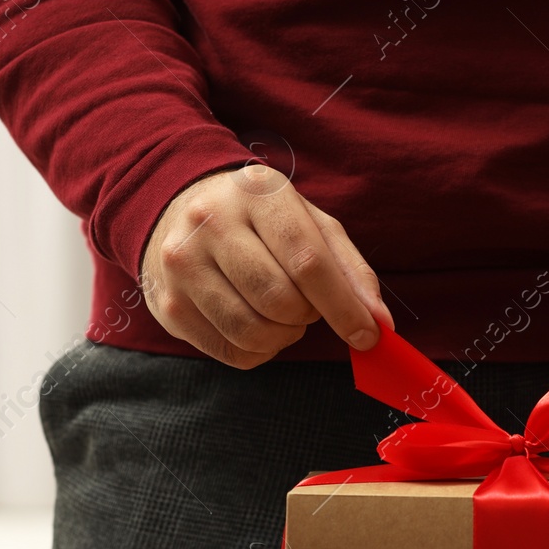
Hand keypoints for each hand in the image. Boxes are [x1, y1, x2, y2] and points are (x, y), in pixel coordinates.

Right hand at [141, 163, 393, 367]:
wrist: (176, 207)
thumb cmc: (258, 218)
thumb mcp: (309, 222)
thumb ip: (350, 269)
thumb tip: (380, 324)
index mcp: (256, 194)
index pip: (307, 260)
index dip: (343, 306)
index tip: (369, 335)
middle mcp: (210, 224)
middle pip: (280, 301)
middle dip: (308, 316)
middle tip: (306, 304)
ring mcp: (181, 267)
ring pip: (254, 333)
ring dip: (284, 337)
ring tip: (281, 314)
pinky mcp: (168, 306)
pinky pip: (231, 354)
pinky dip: (258, 351)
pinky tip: (256, 325)